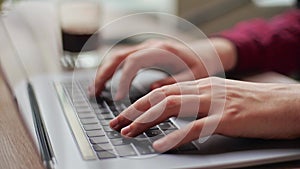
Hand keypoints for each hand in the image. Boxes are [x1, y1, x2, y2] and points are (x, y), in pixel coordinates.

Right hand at [89, 38, 236, 98]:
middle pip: (119, 56)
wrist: (206, 53)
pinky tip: (105, 83)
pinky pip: (122, 60)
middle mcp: (150, 47)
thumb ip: (174, 82)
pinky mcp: (143, 54)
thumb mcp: (194, 76)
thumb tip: (152, 90)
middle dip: (104, 74)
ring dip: (104, 72)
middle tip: (94, 93)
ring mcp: (145, 49)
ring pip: (117, 57)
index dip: (123, 79)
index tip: (118, 98)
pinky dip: (111, 71)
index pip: (134, 62)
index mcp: (162, 51)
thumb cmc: (202, 65)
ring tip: (94, 90)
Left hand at [109, 77, 299, 151]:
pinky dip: (175, 136)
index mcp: (202, 85)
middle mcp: (205, 90)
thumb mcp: (221, 97)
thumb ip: (199, 100)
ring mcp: (215, 103)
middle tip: (117, 123)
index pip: (163, 91)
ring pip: (172, 108)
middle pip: (160, 98)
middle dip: (134, 111)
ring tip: (129, 132)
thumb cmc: (255, 103)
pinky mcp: (227, 118)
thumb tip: (177, 109)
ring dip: (147, 121)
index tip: (124, 115)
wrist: (287, 104)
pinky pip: (195, 127)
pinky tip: (160, 144)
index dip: (140, 103)